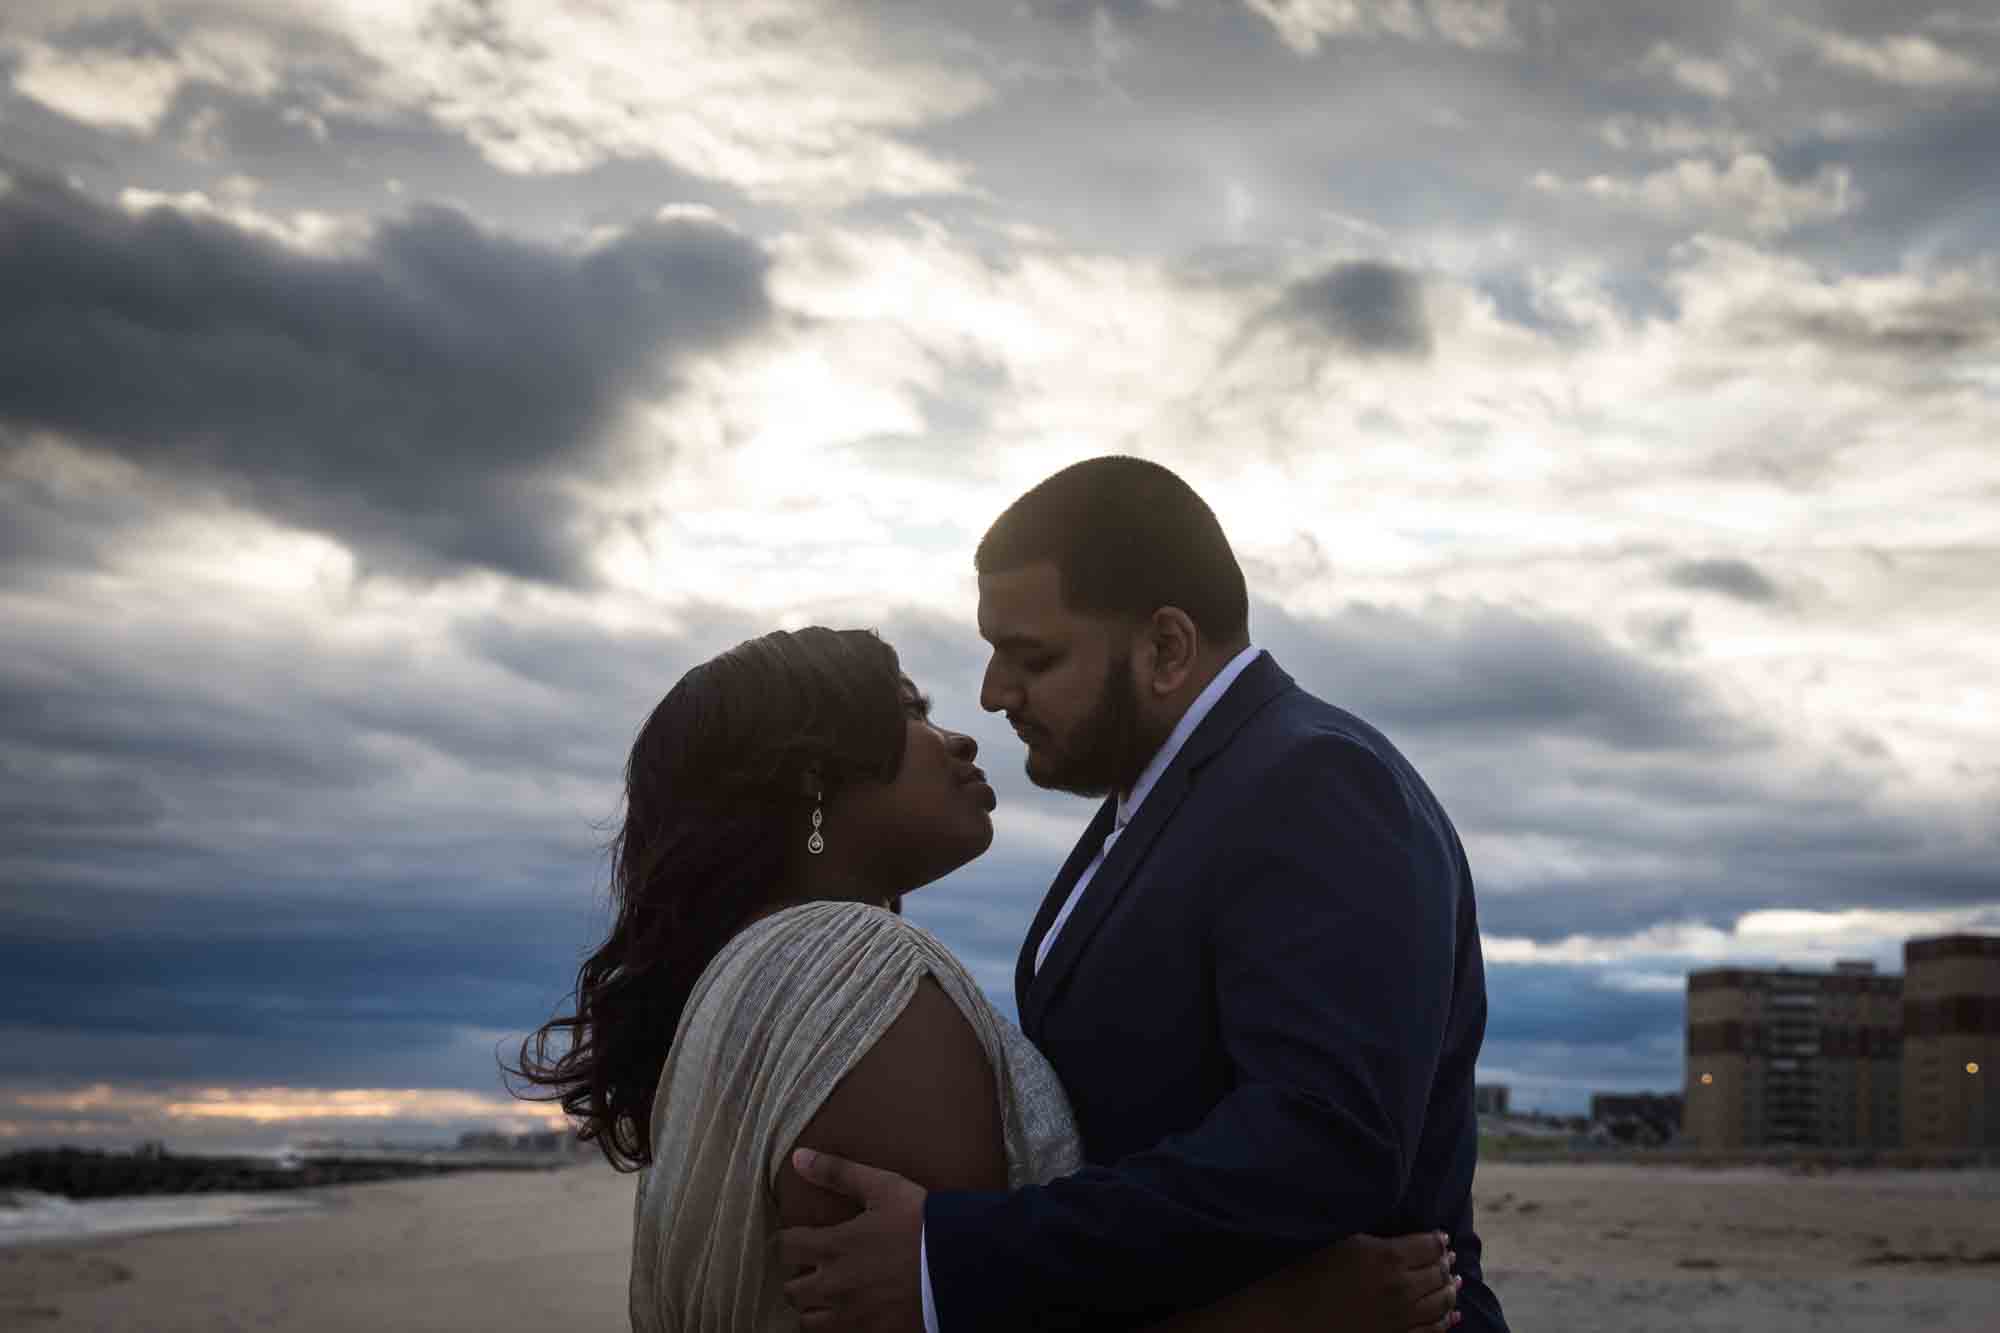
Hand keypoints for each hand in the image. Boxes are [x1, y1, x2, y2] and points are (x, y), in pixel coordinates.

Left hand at [776, 1148, 928, 1332]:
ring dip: (814, 1308)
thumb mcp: (883, 1188)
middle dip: (798, 1278)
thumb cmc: (922, 1223)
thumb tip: (798, 1157)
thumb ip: (838, 1173)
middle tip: (814, 1270)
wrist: (961, 1266)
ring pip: (809, 1322)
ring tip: (828, 1297)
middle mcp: (835, 1286)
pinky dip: (838, 1327)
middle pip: (791, 1291)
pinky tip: (851, 1313)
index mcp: (834, 1247)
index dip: (787, 1241)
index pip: (785, 1247)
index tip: (797, 1238)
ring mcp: (852, 1316)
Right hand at [1318, 1231, 1459, 1331]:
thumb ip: (1381, 1241)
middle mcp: (1401, 1287)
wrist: (1292, 1315)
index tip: (1441, 1238)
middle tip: (1449, 1259)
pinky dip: (1446, 1321)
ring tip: (1454, 1282)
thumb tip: (1407, 1242)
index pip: (1430, 1246)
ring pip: (1441, 1301)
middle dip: (1446, 1264)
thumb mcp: (1347, 1243)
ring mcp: (1401, 1316)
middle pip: (1439, 1272)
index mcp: (1388, 1256)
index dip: (1439, 1241)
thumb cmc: (1310, 1272)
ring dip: (1450, 1290)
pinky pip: (1432, 1330)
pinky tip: (1454, 1315)